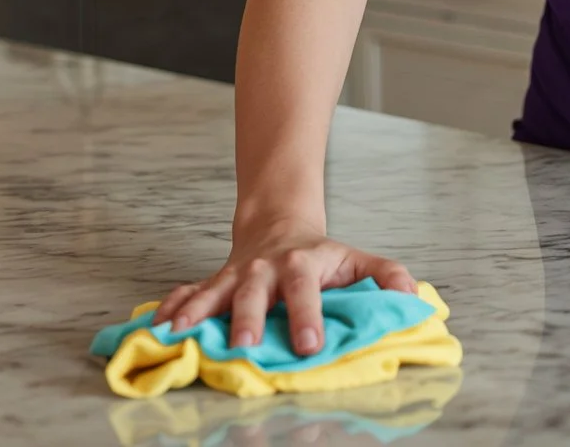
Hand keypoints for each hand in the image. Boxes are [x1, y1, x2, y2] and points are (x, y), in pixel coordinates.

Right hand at [153, 223, 416, 353]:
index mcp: (302, 264)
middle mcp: (264, 269)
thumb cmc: (322, 254)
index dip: (308, 316)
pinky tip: (155, 328)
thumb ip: (387, 275)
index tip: (310, 345)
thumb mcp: (358, 259)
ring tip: (177, 336)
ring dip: (196, 314)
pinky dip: (170, 310)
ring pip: (212, 292)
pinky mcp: (214, 284)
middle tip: (245, 346)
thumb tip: (414, 298)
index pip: (306, 289)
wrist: (277, 223)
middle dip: (248, 319)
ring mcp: (235, 276)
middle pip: (254, 292)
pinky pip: (187, 295)